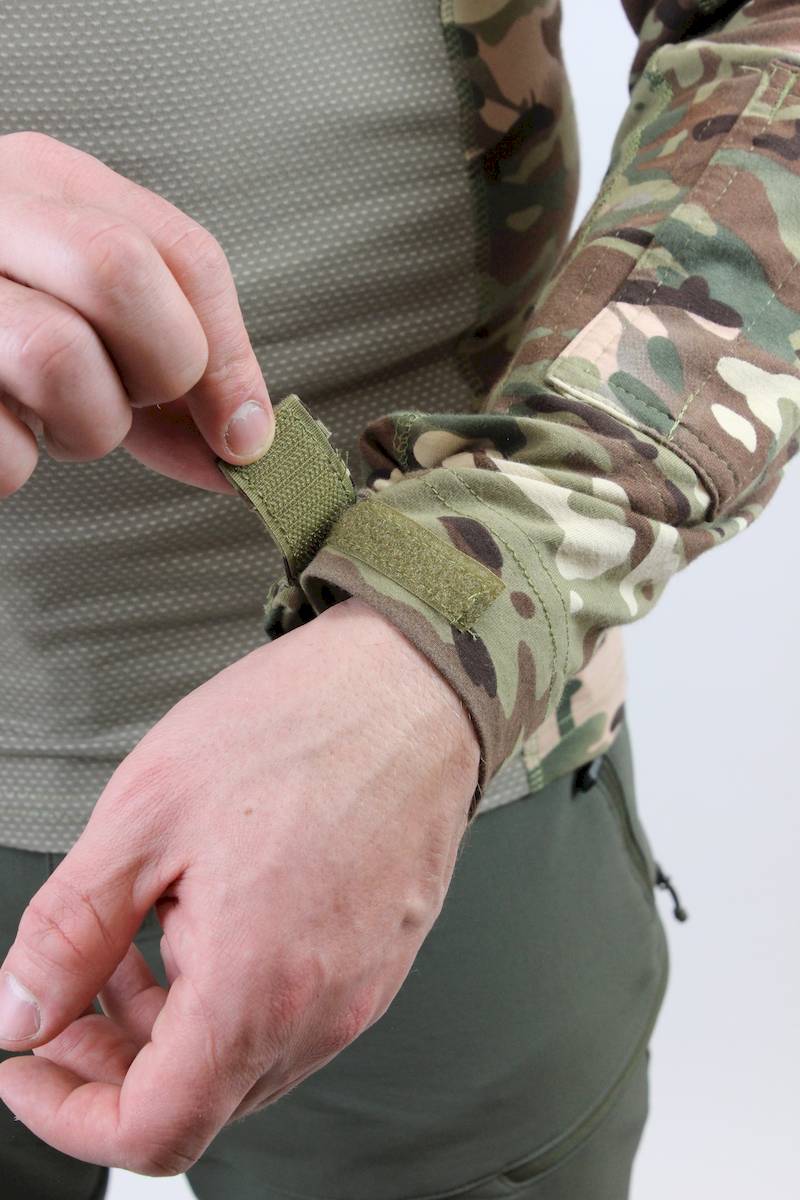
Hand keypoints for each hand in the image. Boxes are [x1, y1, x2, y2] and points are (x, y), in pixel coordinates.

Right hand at [0, 131, 272, 495]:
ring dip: (86, 428)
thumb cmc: (3, 326)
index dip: (229, 357)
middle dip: (157, 370)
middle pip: (120, 272)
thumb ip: (170, 373)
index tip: (240, 434)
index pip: (182, 254)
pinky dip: (14, 466)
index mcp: (43, 179)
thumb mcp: (83, 315)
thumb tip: (251, 447)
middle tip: (127, 400)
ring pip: (56, 356)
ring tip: (52, 420)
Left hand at [0, 599, 478, 1174]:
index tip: (27, 1065)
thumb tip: (20, 1011)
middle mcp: (324, 1011)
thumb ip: (67, 934)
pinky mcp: (381, 955)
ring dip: (169, 1023)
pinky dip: (229, 992)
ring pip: (243, 1059)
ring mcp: (363, 988)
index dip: (66, 1115)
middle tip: (67, 992)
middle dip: (110, 1062)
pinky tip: (207, 914)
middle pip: (198, 1101)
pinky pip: (291, 1013)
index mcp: (260, 991)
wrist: (413, 681)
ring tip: (138, 932)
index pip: (152, 1131)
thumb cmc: (299, 727)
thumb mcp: (145, 817)